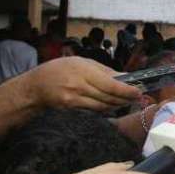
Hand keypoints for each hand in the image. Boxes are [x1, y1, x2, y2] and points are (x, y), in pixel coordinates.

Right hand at [17, 57, 141, 109]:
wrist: (36, 86)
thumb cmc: (60, 69)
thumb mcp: (81, 62)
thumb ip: (103, 70)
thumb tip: (124, 77)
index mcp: (83, 71)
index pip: (110, 84)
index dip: (127, 90)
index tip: (138, 91)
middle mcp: (78, 86)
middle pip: (109, 97)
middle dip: (125, 98)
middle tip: (137, 97)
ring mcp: (74, 100)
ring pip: (103, 106)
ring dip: (117, 105)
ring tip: (126, 101)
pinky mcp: (72, 110)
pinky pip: (94, 111)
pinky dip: (105, 109)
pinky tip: (111, 105)